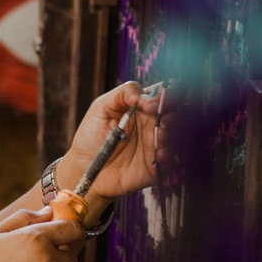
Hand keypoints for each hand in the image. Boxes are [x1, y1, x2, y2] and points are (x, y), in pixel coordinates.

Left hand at [57, 80, 173, 206]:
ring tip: (159, 135)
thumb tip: (143, 95)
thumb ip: (122, 94)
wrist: (84, 168)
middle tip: (159, 120)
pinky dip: (169, 156)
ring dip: (171, 134)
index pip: (165, 95)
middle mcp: (154, 125)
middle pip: (177, 113)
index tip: (146, 106)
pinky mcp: (156, 167)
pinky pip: (171, 161)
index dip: (163, 96)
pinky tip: (159, 155)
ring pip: (178, 136)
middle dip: (171, 114)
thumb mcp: (101, 108)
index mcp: (144, 108)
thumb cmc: (91, 136)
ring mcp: (156, 145)